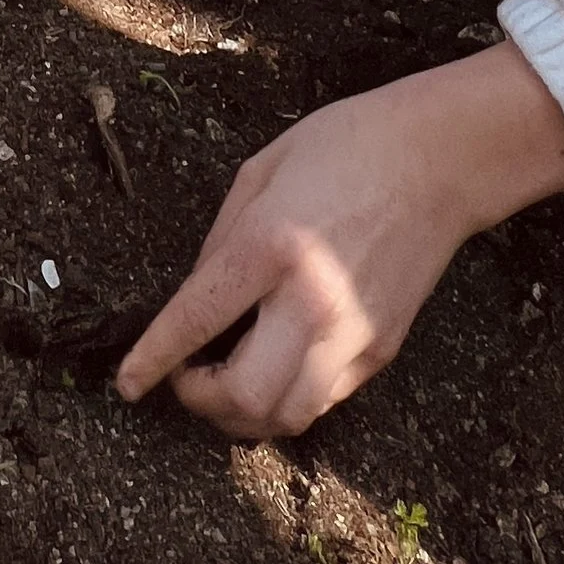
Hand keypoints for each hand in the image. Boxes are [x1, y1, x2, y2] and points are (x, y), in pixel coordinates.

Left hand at [114, 45, 563, 439]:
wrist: (436, 159)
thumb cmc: (344, 147)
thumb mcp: (260, 171)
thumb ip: (220, 240)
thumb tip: (196, 299)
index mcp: (271, 245)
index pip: (196, 319)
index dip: (153, 359)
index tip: (126, 384)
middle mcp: (312, 300)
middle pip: (243, 394)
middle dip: (199, 401)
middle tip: (184, 378)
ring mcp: (352, 333)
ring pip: (286, 416)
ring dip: (244, 416)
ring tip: (225, 386)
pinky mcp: (382, 349)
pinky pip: (324, 401)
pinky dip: (289, 401)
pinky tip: (275, 372)